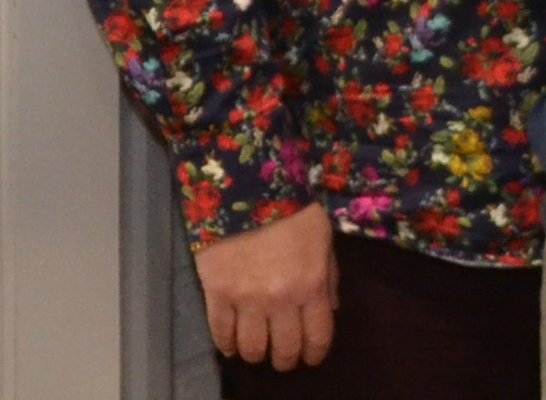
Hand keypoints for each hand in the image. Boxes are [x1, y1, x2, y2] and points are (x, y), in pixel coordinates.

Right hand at [195, 202, 335, 371]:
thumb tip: (329, 310)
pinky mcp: (217, 293)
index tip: (310, 358)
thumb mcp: (323, 240)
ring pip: (251, 348)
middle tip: (282, 358)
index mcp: (311, 286)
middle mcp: (281, 300)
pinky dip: (226, 345)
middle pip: (284, 349)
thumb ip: (328, 278)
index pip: (318, 337)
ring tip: (257, 351)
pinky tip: (231, 345)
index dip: (315, 354)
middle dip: (285, 359)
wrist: (246, 186)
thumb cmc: (292, 208)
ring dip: (256, 355)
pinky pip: (220, 332)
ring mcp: (246, 299)